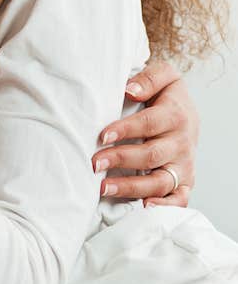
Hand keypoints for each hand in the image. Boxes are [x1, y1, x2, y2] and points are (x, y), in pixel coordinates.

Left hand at [91, 60, 198, 205]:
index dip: (126, 130)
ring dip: (131, 187)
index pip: (149, 124)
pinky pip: (179, 199)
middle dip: (120, 159)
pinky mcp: (184, 182)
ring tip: (104, 188)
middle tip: (94, 163)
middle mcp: (182, 143)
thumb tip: (131, 89)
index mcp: (176, 115)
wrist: (188, 113)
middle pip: (151, 155)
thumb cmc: (167, 95)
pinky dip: (164, 207)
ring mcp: (183, 166)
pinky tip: (143, 207)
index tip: (103, 135)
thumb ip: (149, 78)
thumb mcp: (165, 76)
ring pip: (160, 181)